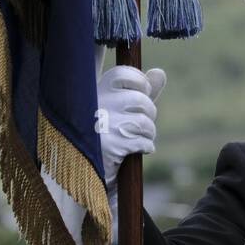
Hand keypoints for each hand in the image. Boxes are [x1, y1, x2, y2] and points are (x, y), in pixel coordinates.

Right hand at [97, 64, 166, 190]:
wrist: (84, 172)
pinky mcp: (110, 146)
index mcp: (94, 90)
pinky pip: (143, 141)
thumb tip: (159, 72)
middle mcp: (96, 104)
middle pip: (141, 100)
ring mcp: (102, 124)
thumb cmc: (103, 135)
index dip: (141, 84)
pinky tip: (135, 151)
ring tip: (137, 139)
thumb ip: (140, 90)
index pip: (124, 74)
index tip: (140, 95)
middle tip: (139, 126)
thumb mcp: (119, 108)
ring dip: (148, 134)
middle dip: (148, 114)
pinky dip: (145, 147)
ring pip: (145, 122)